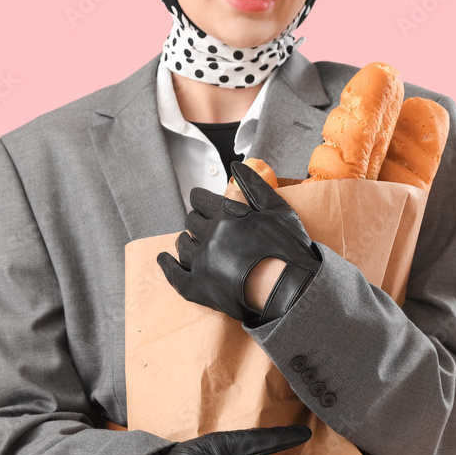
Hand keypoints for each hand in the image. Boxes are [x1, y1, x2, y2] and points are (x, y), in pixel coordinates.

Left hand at [157, 161, 322, 327]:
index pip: (199, 199)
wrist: (291, 289)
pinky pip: (174, 275)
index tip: (200, 203)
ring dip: (185, 241)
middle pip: (191, 222)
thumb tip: (235, 165)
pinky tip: (163, 259)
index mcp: (226, 214)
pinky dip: (167, 265)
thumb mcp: (277, 209)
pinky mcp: (199, 287)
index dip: (199, 200)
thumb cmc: (289, 249)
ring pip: (182, 245)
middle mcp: (211, 235)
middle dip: (195, 222)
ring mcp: (202, 262)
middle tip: (202, 227)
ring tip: (190, 243)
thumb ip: (254, 185)